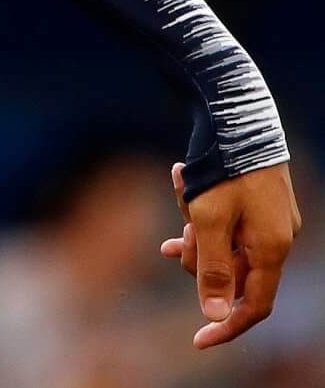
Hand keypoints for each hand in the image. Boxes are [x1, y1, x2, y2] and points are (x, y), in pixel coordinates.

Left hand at [161, 159, 301, 347]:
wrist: (236, 112)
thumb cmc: (223, 169)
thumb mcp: (209, 221)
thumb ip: (213, 269)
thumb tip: (215, 314)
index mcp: (271, 249)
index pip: (254, 305)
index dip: (227, 325)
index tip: (198, 340)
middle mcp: (275, 237)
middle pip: (229, 270)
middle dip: (198, 253)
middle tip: (178, 231)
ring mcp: (267, 217)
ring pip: (220, 240)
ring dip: (193, 221)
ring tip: (180, 183)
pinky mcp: (254, 198)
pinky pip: (221, 216)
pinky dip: (198, 205)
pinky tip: (180, 177)